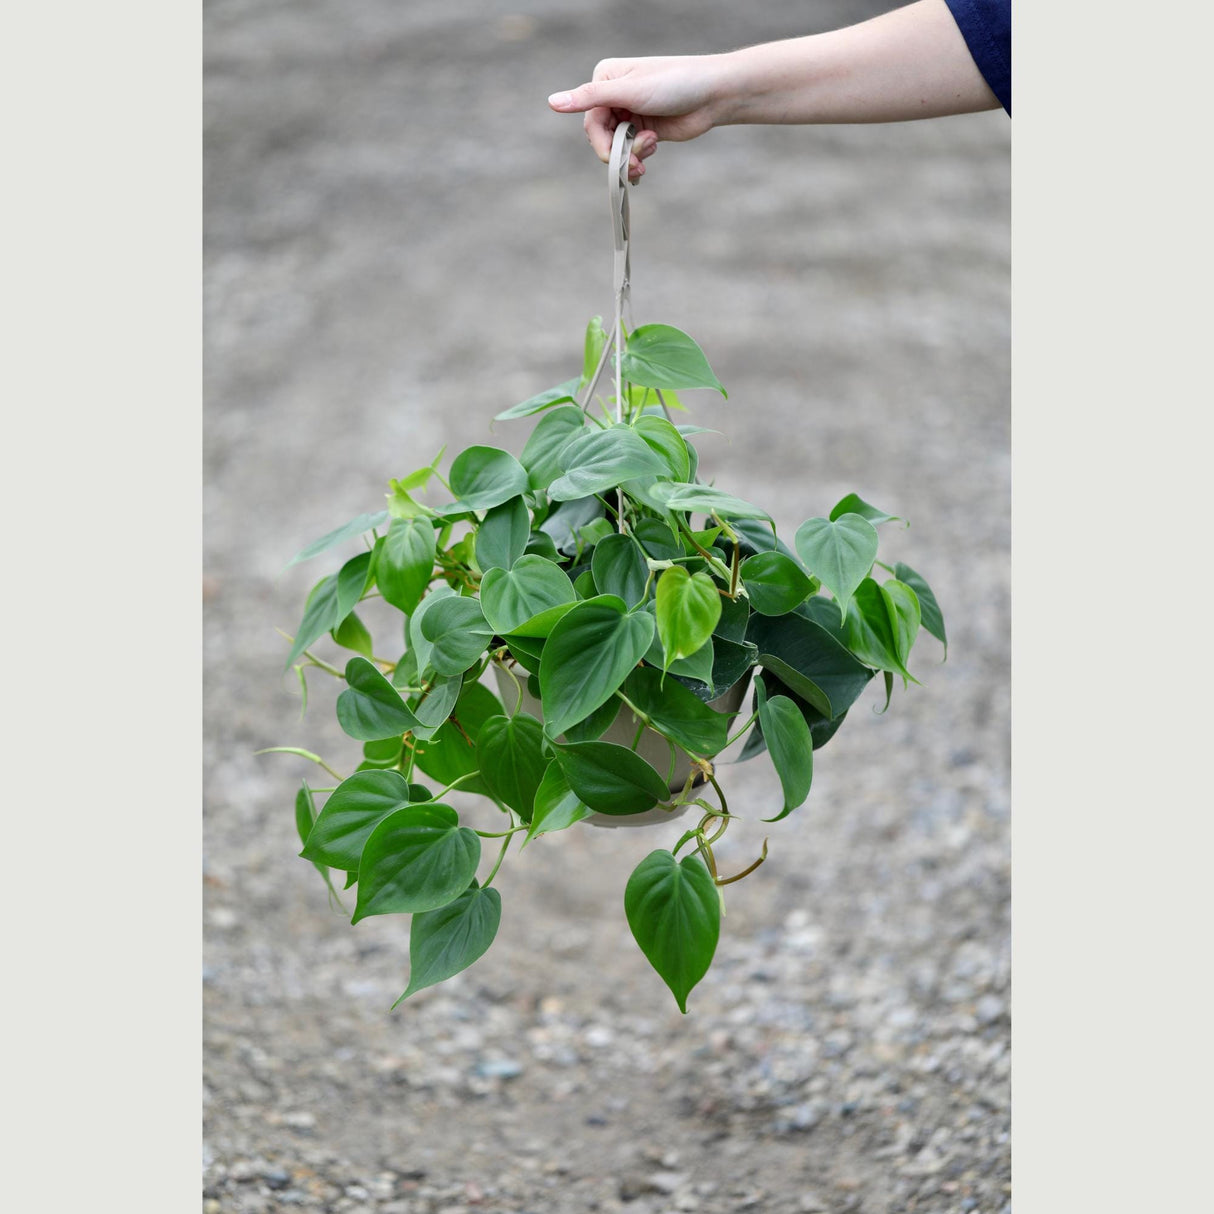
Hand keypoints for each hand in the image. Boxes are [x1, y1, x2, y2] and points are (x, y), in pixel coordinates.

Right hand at [548, 55, 726, 182]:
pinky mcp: (644, 132)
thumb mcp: (630, 91)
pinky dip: (638, 162)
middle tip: (640, 160)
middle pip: (601, 138)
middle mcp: (614, 97)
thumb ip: (590, 98)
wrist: (713, 96)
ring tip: (651, 149)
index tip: (617, 153)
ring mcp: (630, 116)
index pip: (590, 121)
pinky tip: (649, 160)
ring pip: (616, 149)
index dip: (601, 143)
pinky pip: (630, 155)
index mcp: (606, 80)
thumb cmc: (675, 83)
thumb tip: (551, 102)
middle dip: (620, 152)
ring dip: (632, 157)